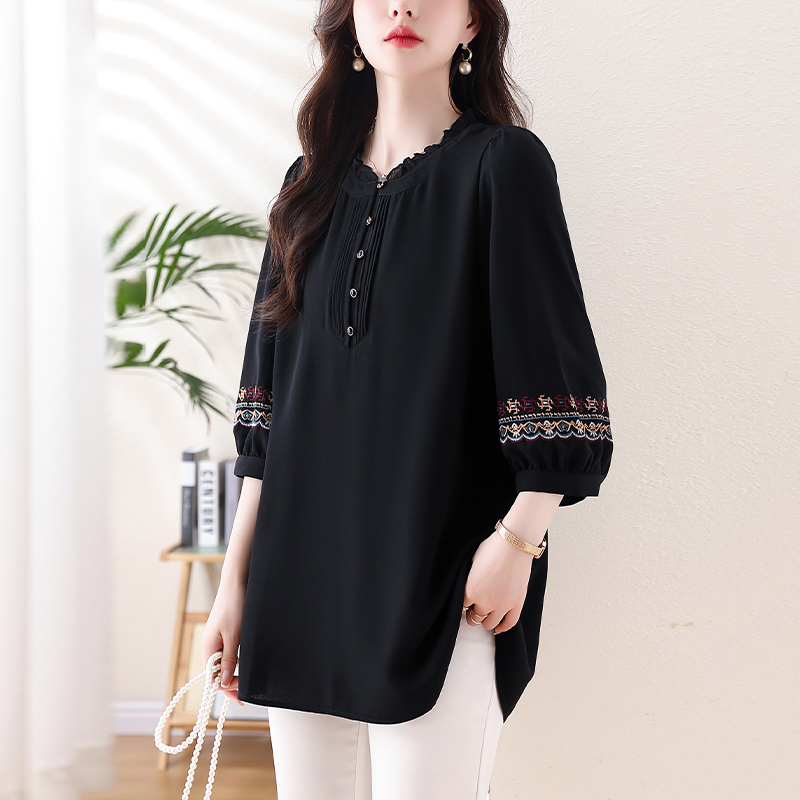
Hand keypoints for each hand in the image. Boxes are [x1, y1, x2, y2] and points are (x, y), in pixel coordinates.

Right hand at [201, 581, 246, 704]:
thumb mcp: (234, 636)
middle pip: (215, 674)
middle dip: (228, 685)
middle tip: (244, 695)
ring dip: (231, 674)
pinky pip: (226, 654)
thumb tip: (221, 683)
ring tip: (244, 684)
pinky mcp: (223, 634)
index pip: (211, 679)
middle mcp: (209, 646)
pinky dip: (233, 663)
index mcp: (208, 648)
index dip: (225, 688)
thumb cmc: (234, 607)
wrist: (236, 584)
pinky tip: (241, 667)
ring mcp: (216, 640)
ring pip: (221, 665)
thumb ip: (228, 660)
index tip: (241, 695)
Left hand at [463, 529, 537, 634]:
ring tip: (485, 614)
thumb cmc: (493, 548)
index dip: (464, 602)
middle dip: (472, 613)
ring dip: (485, 621)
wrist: (514, 544)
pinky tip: (498, 628)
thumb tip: (467, 584)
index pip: (462, 606)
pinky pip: (509, 624)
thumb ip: (468, 578)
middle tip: (473, 608)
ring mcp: (502, 605)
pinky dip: (502, 628)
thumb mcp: (472, 561)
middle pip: (474, 617)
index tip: (465, 600)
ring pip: (489, 624)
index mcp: (471, 591)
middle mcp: (485, 602)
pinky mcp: (517, 604)